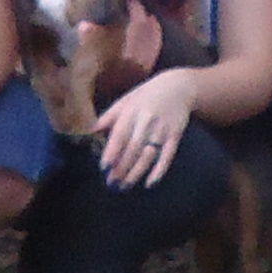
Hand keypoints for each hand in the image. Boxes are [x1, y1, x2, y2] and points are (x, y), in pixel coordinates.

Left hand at [96, 65, 197, 187]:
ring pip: (148, 155)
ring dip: (136, 173)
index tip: (104, 167)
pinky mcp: (175, 136)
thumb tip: (92, 130)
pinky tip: (149, 183)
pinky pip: (167, 156)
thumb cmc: (147, 95)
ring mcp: (162, 129)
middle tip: (111, 183)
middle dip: (122, 168)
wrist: (179, 86)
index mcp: (132, 111)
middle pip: (133, 148)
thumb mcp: (127, 99)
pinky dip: (159, 171)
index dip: (112, 151)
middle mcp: (147, 121)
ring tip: (124, 186)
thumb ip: (110, 115)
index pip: (120, 134)